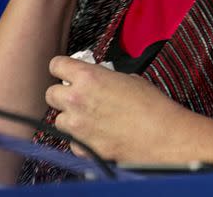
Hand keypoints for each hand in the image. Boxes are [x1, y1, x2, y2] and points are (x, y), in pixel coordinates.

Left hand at [46, 56, 191, 162]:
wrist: (162, 135)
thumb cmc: (152, 106)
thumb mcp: (129, 79)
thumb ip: (105, 79)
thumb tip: (99, 83)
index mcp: (88, 77)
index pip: (56, 65)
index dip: (63, 68)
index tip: (67, 72)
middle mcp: (77, 100)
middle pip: (50, 93)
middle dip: (62, 94)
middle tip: (78, 96)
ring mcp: (77, 126)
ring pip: (59, 119)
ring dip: (71, 118)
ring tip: (91, 118)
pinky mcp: (83, 147)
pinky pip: (72, 141)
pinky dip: (81, 139)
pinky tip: (99, 135)